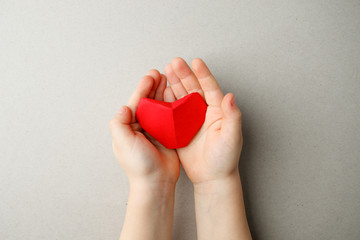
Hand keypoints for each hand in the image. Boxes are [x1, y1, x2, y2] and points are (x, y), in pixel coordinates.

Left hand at [109, 70, 179, 185]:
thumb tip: (123, 107)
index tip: (150, 77)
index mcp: (129, 126)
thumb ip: (120, 124)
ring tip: (168, 80)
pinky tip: (177, 96)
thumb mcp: (123, 143)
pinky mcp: (168, 134)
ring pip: (159, 107)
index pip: (136, 103)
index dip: (143, 89)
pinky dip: (173, 105)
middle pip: (148, 102)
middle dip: (153, 87)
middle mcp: (142, 126)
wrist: (156, 182)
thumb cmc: (139, 165)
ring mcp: (155, 130)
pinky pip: (170, 116)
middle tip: (160, 73)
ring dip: (163, 93)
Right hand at [164, 58, 242, 184]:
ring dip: (174, 84)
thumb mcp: (232, 137)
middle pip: (193, 89)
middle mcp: (203, 112)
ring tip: (164, 72)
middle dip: (184, 75)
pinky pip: (171, 112)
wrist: (211, 178)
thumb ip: (233, 116)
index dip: (203, 74)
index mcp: (217, 111)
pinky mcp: (179, 129)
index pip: (210, 88)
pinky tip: (160, 92)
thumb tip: (230, 95)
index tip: (195, 61)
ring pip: (181, 97)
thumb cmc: (225, 159)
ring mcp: (190, 120)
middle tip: (174, 63)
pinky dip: (166, 102)